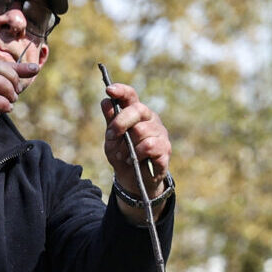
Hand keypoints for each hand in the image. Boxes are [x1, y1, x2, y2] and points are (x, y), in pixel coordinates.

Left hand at [99, 83, 171, 201]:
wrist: (133, 181)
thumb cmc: (123, 156)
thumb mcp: (111, 140)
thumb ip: (110, 121)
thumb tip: (105, 101)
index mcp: (136, 114)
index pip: (131, 96)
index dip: (121, 90)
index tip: (109, 90)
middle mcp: (151, 119)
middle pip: (137, 110)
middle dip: (120, 122)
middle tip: (111, 136)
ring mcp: (160, 133)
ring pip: (141, 130)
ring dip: (126, 145)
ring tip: (123, 156)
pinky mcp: (165, 149)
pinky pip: (149, 146)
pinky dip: (137, 154)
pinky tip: (133, 160)